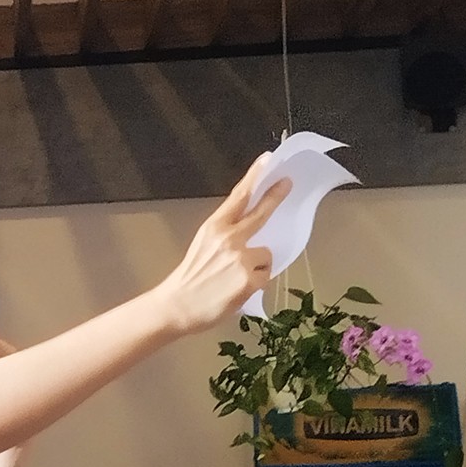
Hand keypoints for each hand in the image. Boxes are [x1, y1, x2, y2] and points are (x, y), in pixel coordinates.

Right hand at [153, 161, 287, 336]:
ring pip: (265, 255)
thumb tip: (253, 236)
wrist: (177, 306)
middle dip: (275, 196)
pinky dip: (255, 283)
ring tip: (235, 279)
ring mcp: (240, 259)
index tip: (266, 160)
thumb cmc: (189, 279)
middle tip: (287, 184)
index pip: (238, 197)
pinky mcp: (249, 279)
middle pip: (260, 213)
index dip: (254, 177)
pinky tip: (237, 290)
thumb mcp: (203, 246)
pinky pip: (265, 276)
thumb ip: (226, 236)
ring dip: (257, 266)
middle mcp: (229, 239)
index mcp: (214, 228)